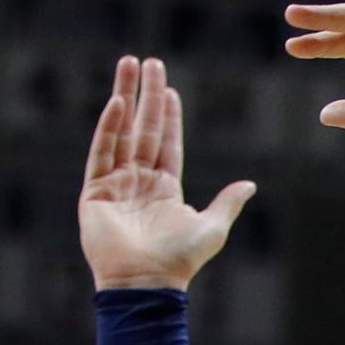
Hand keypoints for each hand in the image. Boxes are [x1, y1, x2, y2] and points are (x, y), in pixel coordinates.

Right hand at [77, 57, 255, 290]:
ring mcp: (115, 184)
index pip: (167, 142)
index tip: (170, 88)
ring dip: (125, 98)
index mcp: (165, 188)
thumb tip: (249, 184)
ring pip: (121, 131)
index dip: (168, 116)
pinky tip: (117, 104)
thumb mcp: (212, 227)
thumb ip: (227, 202)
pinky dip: (108, 128)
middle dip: (145, 95)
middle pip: (143, 128)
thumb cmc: (179, 260)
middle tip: (147, 62)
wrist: (147, 282)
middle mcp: (139, 181)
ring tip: (128, 66)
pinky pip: (102, 152)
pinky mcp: (95, 190)